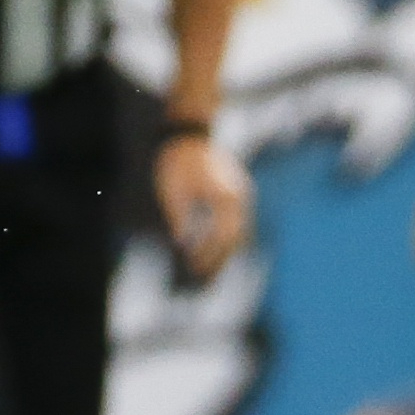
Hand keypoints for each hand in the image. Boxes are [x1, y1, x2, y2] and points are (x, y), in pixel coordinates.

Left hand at [155, 131, 252, 282]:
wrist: (188, 134)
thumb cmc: (179, 162)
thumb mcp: (174, 192)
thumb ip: (181, 220)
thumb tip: (183, 245)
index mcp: (226, 196)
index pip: (223, 235)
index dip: (210, 255)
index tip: (194, 268)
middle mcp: (239, 197)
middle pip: (236, 238)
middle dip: (220, 259)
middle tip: (204, 279)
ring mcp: (240, 194)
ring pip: (239, 232)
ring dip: (225, 251)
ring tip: (208, 271)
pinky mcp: (235, 193)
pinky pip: (236, 223)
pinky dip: (226, 239)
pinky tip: (212, 251)